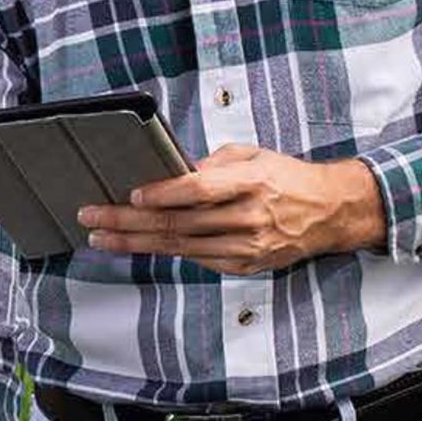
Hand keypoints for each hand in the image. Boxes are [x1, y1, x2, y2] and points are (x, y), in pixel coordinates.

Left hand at [75, 146, 387, 274]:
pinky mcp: (245, 265)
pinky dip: (164, 251)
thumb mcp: (253, 155)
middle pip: (180, 222)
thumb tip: (168, 171)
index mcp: (253, 182)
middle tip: (92, 217)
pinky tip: (136, 245)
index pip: (202, 189)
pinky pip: (197, 258)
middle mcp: (250, 217)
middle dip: (129, 221)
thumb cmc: (286, 177)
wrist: (329, 213)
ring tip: (101, 237)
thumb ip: (212, 164)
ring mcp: (248, 246)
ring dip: (136, 243)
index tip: (132, 195)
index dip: (165, 194)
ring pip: (181, 246)